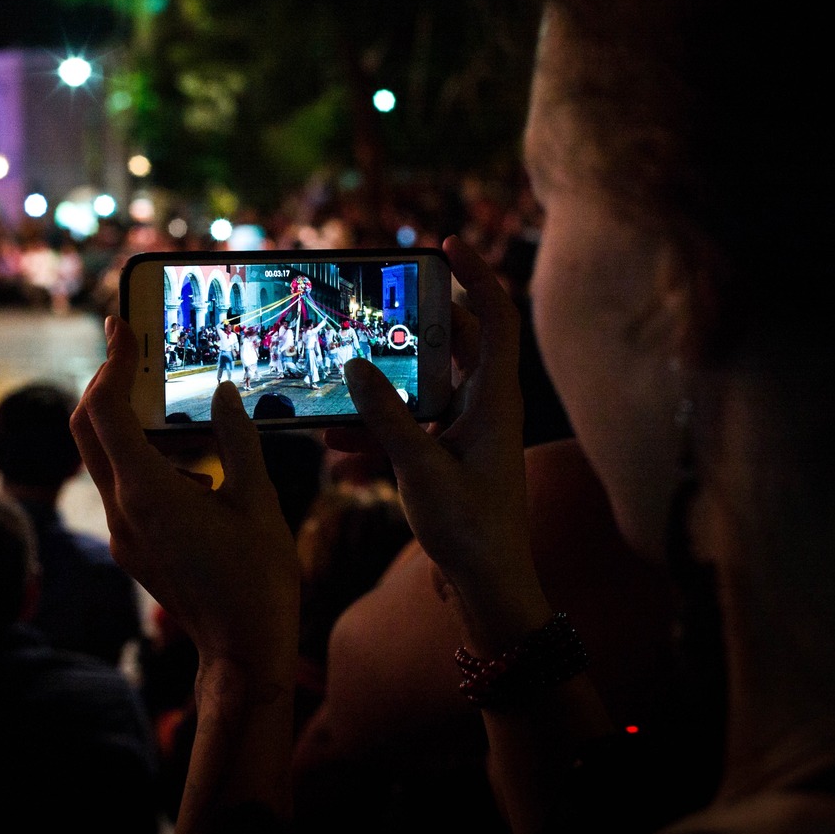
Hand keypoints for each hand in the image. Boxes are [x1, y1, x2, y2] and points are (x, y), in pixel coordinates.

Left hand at [72, 315, 299, 675]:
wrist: (243, 651)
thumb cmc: (257, 580)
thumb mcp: (258, 499)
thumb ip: (238, 439)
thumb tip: (223, 394)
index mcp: (147, 492)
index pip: (105, 409)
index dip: (112, 361)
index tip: (124, 326)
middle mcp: (122, 509)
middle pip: (87, 428)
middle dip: (106, 382)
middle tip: (133, 348)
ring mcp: (122, 531)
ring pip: (104, 457)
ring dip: (128, 421)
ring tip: (176, 402)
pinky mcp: (133, 545)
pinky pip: (123, 485)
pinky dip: (143, 456)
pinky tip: (192, 460)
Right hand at [329, 235, 543, 648]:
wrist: (488, 588)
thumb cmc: (470, 529)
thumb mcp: (419, 466)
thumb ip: (385, 415)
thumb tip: (356, 366)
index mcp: (495, 398)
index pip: (496, 315)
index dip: (476, 273)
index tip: (444, 245)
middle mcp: (485, 406)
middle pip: (451, 344)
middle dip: (408, 332)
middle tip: (372, 314)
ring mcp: (467, 431)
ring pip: (421, 388)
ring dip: (381, 391)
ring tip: (338, 390)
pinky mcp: (450, 456)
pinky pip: (410, 425)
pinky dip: (377, 430)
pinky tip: (338, 447)